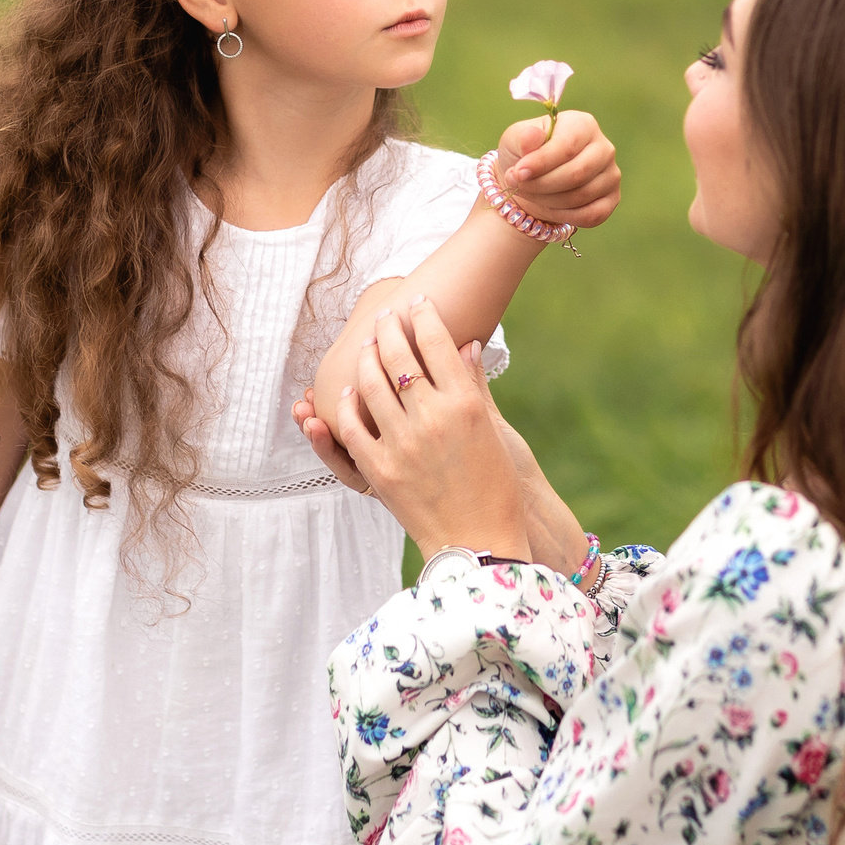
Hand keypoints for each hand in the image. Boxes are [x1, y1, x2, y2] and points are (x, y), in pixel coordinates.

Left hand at [297, 341, 587, 568]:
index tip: (417, 301)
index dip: (424, 316)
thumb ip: (475, 385)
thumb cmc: (497, 487)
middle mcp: (432, 418)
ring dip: (366, 357)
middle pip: (398, 355)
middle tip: (385, 315)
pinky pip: (352, 427)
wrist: (480, 543)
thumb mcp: (494, 430)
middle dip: (388, 327)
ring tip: (367, 344)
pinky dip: (348, 403)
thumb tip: (467, 344)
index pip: (437, 342)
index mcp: (465, 404)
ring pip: (371, 384)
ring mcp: (403, 444)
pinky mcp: (380, 470)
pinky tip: (351, 390)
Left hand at [496, 110, 620, 233]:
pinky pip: (591, 215)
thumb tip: (532, 137)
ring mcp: (611, 174)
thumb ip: (523, 138)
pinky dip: (564, 216)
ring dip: (547, 200)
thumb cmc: (525, 154)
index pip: (567, 146)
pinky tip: (547, 207)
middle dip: (541, 184)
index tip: (517, 173)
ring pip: (581, 196)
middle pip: (577, 173)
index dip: (541, 163)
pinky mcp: (612, 199)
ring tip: (528, 193)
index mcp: (583, 124)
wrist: (534, 180)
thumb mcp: (515, 140)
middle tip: (518, 185)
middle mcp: (604, 148)